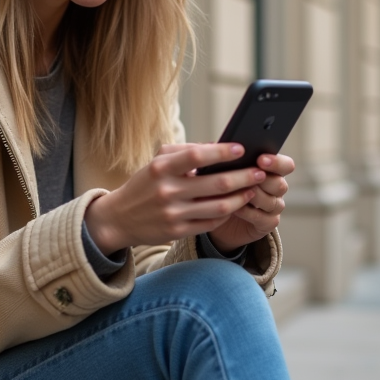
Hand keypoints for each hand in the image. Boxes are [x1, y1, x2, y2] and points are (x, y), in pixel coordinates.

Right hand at [84, 143, 267, 253]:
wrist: (119, 218)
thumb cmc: (144, 184)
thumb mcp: (156, 162)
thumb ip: (183, 152)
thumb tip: (216, 146)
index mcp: (161, 168)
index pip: (197, 156)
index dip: (222, 152)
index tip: (241, 149)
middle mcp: (167, 191)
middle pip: (217, 184)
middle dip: (244, 177)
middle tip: (260, 172)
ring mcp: (173, 214)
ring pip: (219, 206)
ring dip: (241, 197)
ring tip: (252, 190)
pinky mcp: (177, 232)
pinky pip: (211, 223)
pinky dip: (227, 214)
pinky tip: (235, 206)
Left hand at [208, 153, 294, 250]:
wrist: (217, 216)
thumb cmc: (222, 187)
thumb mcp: (222, 171)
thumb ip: (225, 158)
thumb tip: (218, 145)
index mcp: (271, 171)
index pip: (286, 165)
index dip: (277, 162)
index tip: (261, 159)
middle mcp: (276, 189)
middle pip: (280, 184)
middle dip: (265, 180)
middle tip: (251, 176)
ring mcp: (273, 208)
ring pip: (273, 202)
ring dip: (256, 196)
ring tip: (240, 192)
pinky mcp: (267, 224)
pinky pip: (263, 218)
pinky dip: (249, 213)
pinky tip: (236, 208)